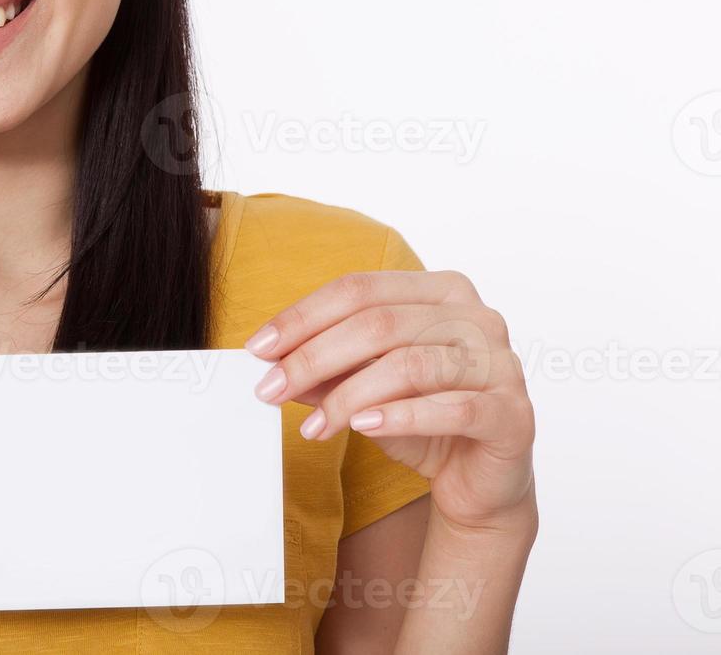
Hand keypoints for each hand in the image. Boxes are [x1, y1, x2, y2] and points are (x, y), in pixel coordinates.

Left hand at [245, 270, 536, 533]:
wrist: (479, 481)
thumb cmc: (423, 421)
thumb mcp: (363, 389)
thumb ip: (325, 369)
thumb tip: (270, 360)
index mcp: (440, 291)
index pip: (359, 289)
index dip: (303, 317)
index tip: (258, 349)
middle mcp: (476, 317)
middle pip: (379, 323)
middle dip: (314, 357)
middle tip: (271, 390)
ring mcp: (500, 363)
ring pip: (410, 364)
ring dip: (349, 396)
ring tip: (313, 425)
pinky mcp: (512, 413)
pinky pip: (452, 407)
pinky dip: (399, 416)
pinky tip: (362, 428)